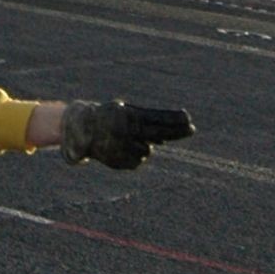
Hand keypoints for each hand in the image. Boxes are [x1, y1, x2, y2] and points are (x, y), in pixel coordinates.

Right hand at [60, 100, 193, 168]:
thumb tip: (166, 140)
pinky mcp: (121, 161)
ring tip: (127, 138)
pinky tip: (122, 148)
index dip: (173, 119)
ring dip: (144, 144)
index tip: (188, 119)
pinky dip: (134, 155)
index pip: (156, 118)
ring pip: (148, 149)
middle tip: (192, 129)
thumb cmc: (109, 117)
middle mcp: (127, 131)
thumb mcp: (124, 112)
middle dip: (177, 132)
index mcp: (128, 116)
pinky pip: (138, 160)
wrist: (82, 130)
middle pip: (159, 134)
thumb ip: (144, 123)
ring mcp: (124, 147)